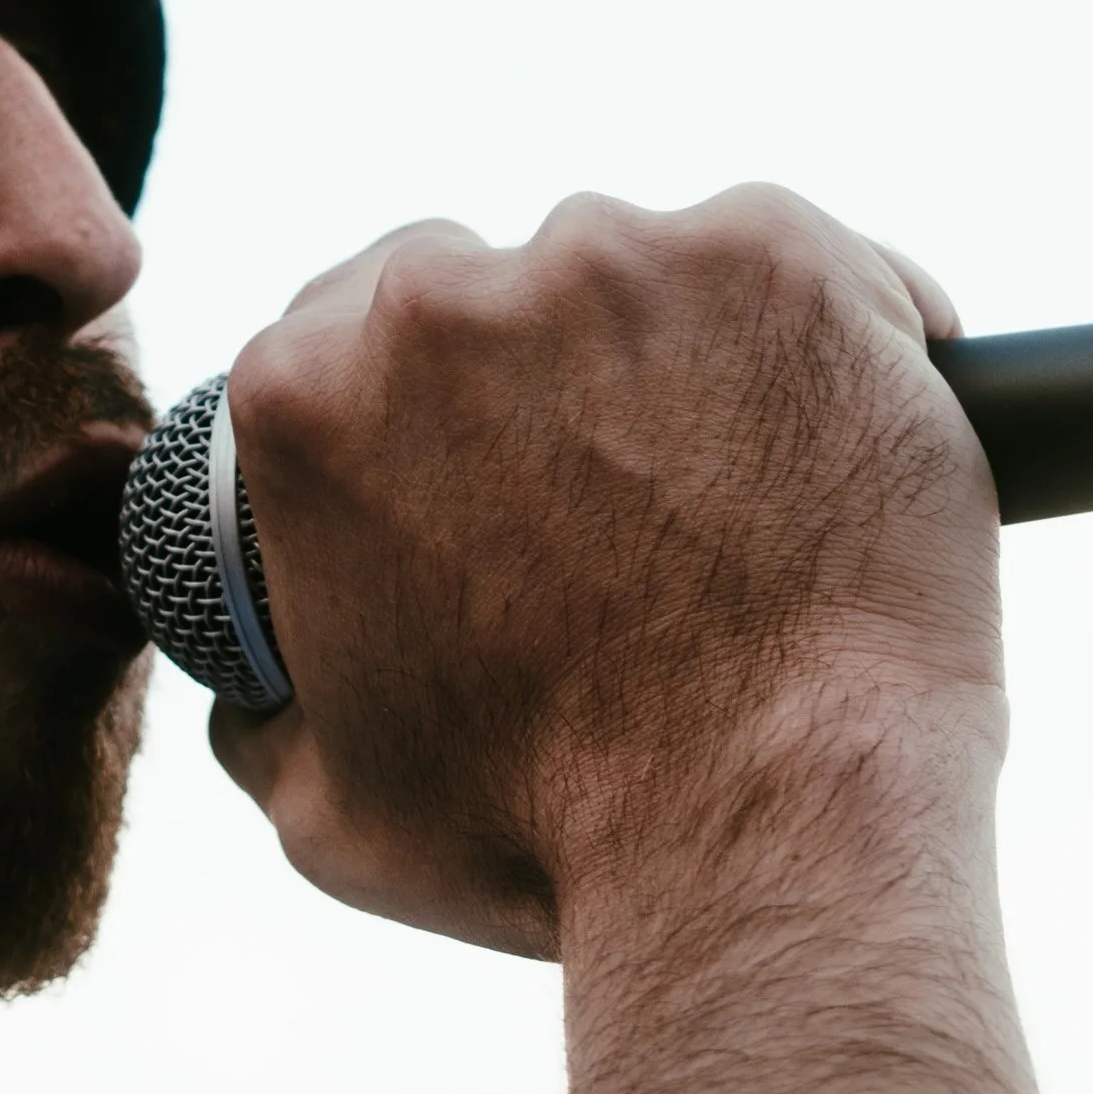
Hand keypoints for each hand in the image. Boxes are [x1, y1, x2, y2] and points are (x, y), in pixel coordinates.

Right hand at [210, 186, 1005, 955]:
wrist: (765, 839)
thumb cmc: (545, 839)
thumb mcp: (322, 800)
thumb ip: (259, 715)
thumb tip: (248, 689)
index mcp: (298, 397)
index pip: (337, 331)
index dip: (415, 394)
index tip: (484, 457)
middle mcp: (433, 301)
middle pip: (478, 280)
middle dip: (533, 364)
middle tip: (613, 487)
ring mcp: (608, 262)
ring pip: (635, 266)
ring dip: (671, 344)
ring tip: (732, 484)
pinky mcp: (771, 256)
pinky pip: (795, 254)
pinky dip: (827, 323)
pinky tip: (844, 417)